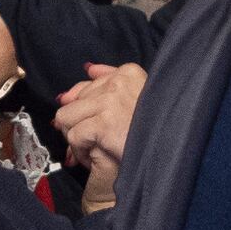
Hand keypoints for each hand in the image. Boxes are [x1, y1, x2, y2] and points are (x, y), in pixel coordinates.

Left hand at [54, 61, 147, 211]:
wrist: (164, 156)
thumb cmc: (153, 131)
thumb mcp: (138, 96)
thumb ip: (112, 79)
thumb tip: (88, 69)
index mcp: (131, 73)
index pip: (89, 83)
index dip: (84, 107)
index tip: (91, 123)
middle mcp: (119, 83)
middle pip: (74, 101)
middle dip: (79, 124)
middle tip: (93, 142)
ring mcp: (110, 102)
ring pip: (66, 117)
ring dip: (75, 138)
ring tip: (92, 149)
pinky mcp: (103, 124)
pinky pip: (74, 136)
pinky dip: (80, 152)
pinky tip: (93, 159)